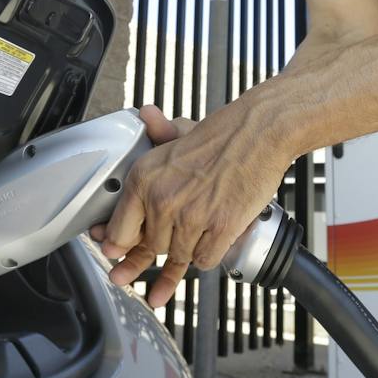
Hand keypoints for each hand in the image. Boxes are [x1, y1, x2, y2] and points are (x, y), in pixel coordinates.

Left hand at [93, 99, 293, 308]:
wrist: (259, 132)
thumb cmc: (223, 133)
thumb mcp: (178, 133)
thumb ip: (155, 136)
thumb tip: (142, 117)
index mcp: (143, 178)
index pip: (120, 232)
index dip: (120, 248)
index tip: (118, 259)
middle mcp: (162, 200)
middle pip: (153, 247)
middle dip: (165, 244)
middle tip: (179, 233)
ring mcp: (191, 217)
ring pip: (180, 257)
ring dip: (191, 247)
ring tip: (205, 223)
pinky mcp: (220, 228)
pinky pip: (205, 260)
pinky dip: (211, 253)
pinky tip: (216, 235)